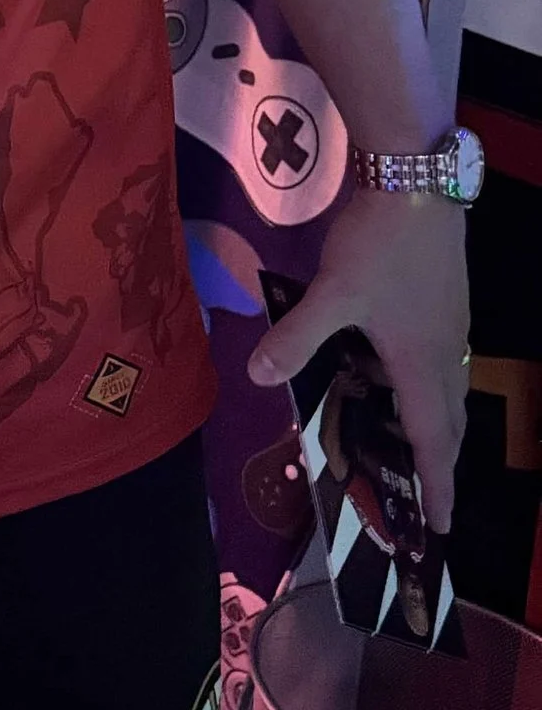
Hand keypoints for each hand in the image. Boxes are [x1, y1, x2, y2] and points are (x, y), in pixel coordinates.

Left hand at [248, 183, 470, 532]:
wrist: (416, 182)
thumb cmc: (379, 244)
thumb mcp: (332, 292)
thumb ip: (296, 336)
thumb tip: (257, 374)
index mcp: (422, 363)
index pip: (434, 440)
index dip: (436, 485)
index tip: (440, 527)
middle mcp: (446, 353)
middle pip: (448, 423)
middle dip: (438, 463)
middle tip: (423, 500)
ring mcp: (451, 327)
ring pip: (448, 392)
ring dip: (434, 425)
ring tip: (408, 447)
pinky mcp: (448, 303)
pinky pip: (443, 365)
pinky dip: (428, 390)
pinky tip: (396, 376)